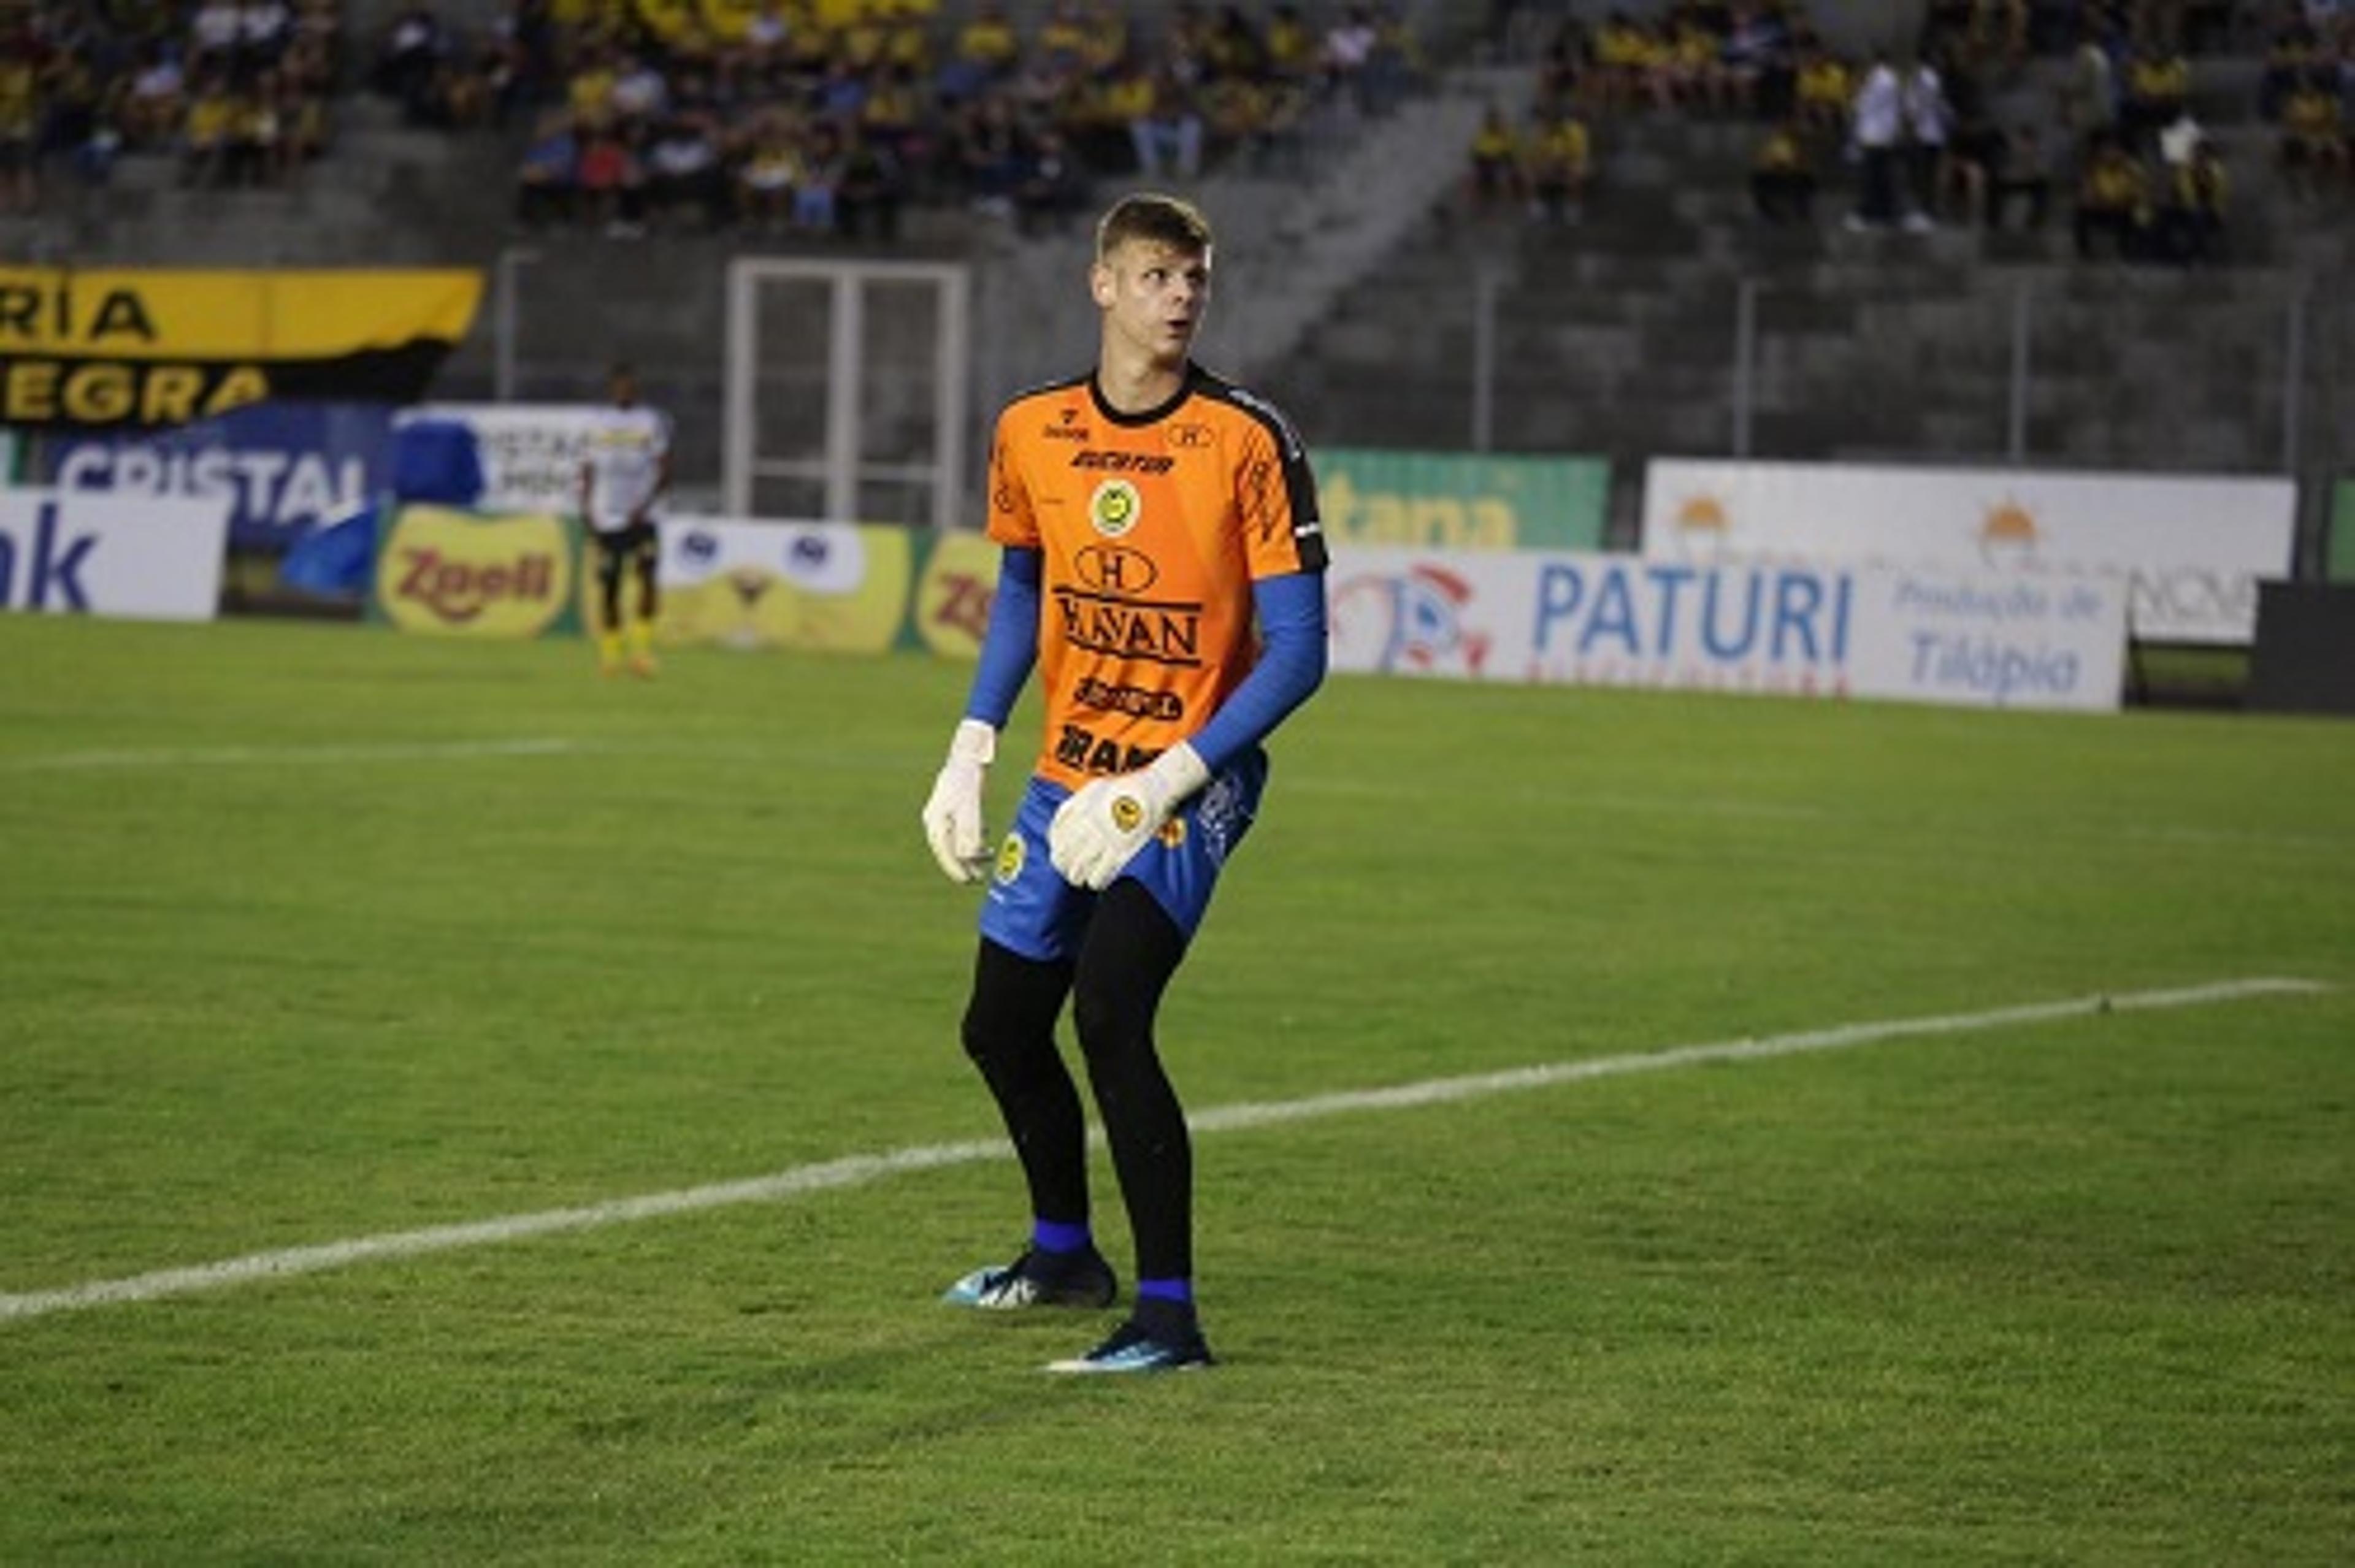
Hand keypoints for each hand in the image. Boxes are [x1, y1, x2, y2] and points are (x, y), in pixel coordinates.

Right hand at [921, 719, 996, 883]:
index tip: (970, 881)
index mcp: (936, 822)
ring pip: (953, 840)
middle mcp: (935, 819)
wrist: (969, 751)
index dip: (957, 870)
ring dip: (969, 852)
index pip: (945, 854)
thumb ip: (969, 832)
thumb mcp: (970, 807)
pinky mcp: (952, 805)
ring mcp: (942, 812)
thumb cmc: (968, 779)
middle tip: (980, 877)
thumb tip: (968, 858)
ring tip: (987, 856)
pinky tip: (984, 837)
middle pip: (947, 849)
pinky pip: (958, 829)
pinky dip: (971, 837)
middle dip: (964, 864)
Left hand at [1047, 743, 1209, 890]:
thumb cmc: (1125, 788)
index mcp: (1080, 810)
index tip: (1060, 858)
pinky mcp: (1122, 850)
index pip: (1056, 839)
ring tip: (1082, 880)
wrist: (1156, 788)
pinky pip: (1100, 875)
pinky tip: (1098, 882)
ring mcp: (1105, 839)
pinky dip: (1096, 882)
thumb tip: (1056, 828)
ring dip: (1078, 878)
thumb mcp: (1092, 788)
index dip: (1056, 852)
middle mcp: (1089, 825)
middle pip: (1064, 857)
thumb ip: (1073, 806)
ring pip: (1079, 870)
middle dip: (1064, 868)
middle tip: (1070, 872)